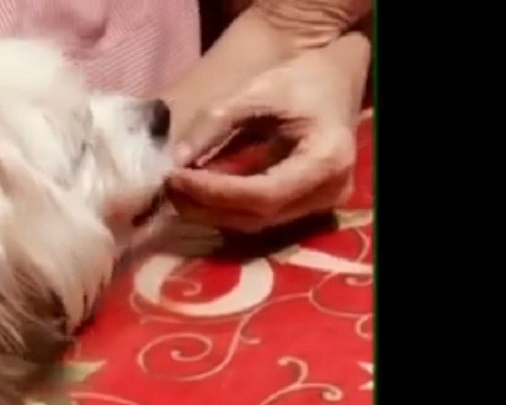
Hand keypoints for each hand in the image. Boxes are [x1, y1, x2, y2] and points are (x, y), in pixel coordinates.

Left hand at [166, 31, 369, 232]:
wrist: (338, 83)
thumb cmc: (303, 80)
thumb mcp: (257, 91)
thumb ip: (215, 122)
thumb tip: (175, 159)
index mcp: (326, 161)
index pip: (263, 194)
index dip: (214, 192)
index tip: (175, 176)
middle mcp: (328, 193)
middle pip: (257, 217)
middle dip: (205, 205)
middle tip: (167, 186)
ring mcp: (319, 206)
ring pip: (254, 224)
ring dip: (210, 211)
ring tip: (176, 189)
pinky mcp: (305, 208)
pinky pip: (259, 217)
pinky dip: (224, 207)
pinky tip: (197, 192)